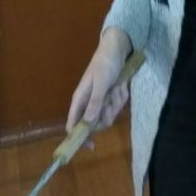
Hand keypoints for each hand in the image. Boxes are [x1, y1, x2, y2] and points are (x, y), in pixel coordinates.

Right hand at [66, 27, 131, 145]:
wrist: (118, 49)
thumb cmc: (106, 63)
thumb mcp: (101, 81)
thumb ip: (95, 101)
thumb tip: (88, 122)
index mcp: (80, 99)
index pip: (73, 125)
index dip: (79, 138)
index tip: (92, 146)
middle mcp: (88, 102)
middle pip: (96, 122)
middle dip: (108, 112)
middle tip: (113, 97)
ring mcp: (101, 100)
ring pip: (110, 113)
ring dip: (117, 101)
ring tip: (118, 86)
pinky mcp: (111, 96)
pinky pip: (117, 105)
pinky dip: (122, 95)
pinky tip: (122, 84)